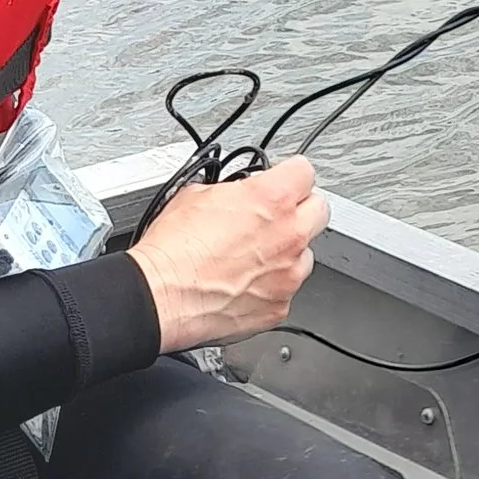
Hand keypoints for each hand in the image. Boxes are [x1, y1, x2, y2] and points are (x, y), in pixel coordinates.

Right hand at [128, 159, 328, 351]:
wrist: (159, 296)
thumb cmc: (172, 251)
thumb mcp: (196, 195)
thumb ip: (230, 191)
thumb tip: (232, 194)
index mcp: (272, 199)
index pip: (304, 171)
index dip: (289, 175)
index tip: (282, 182)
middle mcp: (289, 235)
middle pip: (320, 210)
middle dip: (299, 210)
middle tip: (275, 217)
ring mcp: (289, 274)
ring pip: (305, 254)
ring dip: (286, 252)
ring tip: (252, 258)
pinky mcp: (279, 307)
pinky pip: (286, 290)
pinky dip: (270, 287)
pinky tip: (243, 284)